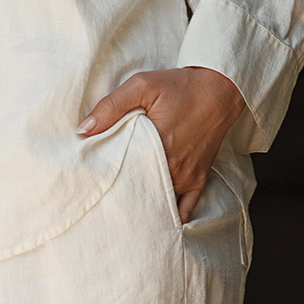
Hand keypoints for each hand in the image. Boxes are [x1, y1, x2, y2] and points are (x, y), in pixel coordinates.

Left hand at [77, 66, 244, 221]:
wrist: (219, 90)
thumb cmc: (180, 87)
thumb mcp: (142, 86)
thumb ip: (111, 106)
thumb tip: (84, 129)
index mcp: (155, 147)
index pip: (122, 176)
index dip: (107, 181)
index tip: (94, 183)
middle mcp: (173, 168)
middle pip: (140, 193)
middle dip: (122, 196)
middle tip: (105, 200)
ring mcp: (187, 176)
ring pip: (160, 202)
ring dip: (144, 205)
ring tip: (125, 208)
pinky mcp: (199, 178)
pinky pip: (186, 208)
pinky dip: (171, 213)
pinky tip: (156, 218)